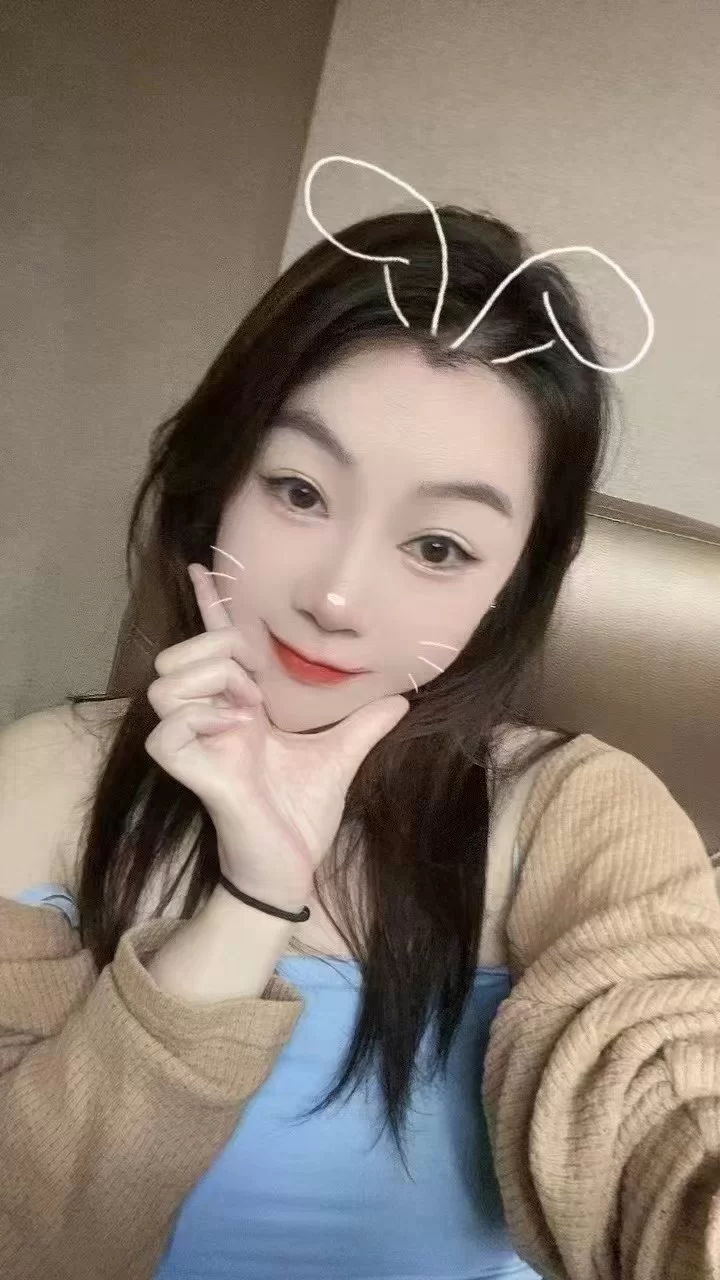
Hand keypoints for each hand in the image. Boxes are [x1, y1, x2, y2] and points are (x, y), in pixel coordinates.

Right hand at [144, 563, 408, 911]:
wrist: (290, 869)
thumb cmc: (302, 816)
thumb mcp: (339, 759)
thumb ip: (363, 725)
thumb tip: (402, 698)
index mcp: (238, 710)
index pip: (215, 649)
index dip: (209, 607)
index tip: (202, 567)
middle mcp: (210, 720)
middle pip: (176, 655)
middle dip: (213, 649)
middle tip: (253, 682)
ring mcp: (195, 745)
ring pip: (162, 685)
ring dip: (206, 681)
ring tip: (244, 706)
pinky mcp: (190, 773)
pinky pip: (167, 730)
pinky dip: (198, 720)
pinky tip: (234, 730)